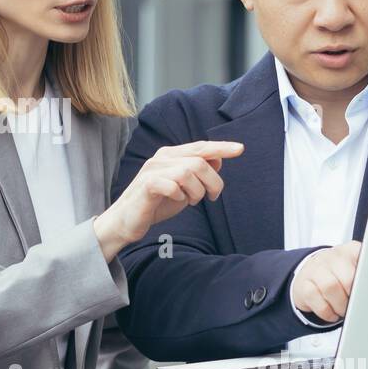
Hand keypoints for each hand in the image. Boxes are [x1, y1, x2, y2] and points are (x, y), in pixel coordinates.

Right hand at [94, 140, 243, 260]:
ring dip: (197, 191)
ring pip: (188, 172)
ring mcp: (152, 170)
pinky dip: (180, 196)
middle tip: (212, 198)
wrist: (127, 221)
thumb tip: (219, 160)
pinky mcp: (146, 184)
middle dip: (213, 181)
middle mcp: (161, 158)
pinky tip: (177, 201)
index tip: (240, 149)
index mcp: (171, 155)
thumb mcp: (184, 188)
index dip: (221, 147)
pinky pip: (173, 185)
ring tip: (191, 201)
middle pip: (199, 161)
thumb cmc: (156, 204)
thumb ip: (199, 174)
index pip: (200, 147)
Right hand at [290, 240, 361, 322]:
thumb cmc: (340, 275)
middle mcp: (333, 256)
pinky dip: (326, 312)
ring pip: (330, 287)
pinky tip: (331, 312)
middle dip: (354, 298)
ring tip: (343, 310)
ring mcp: (315, 268)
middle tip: (356, 305)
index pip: (366, 262)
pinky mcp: (303, 283)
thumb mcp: (356, 268)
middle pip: (348, 279)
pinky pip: (315, 299)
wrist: (311, 273)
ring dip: (339, 306)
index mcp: (351, 250)